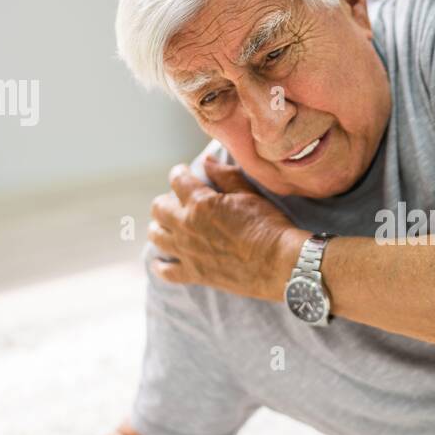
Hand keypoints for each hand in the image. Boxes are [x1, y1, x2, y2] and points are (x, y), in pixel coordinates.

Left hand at [149, 156, 307, 300]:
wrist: (278, 264)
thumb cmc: (269, 226)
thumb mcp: (249, 194)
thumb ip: (225, 176)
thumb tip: (207, 161)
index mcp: (200, 202)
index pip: (177, 180)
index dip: (179, 173)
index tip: (183, 173)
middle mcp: (187, 225)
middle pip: (158, 207)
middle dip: (166, 200)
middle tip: (177, 201)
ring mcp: (187, 251)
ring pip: (156, 236)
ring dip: (160, 227)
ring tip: (168, 226)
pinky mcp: (194, 274)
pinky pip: (165, 271)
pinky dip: (160, 266)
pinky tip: (161, 262)